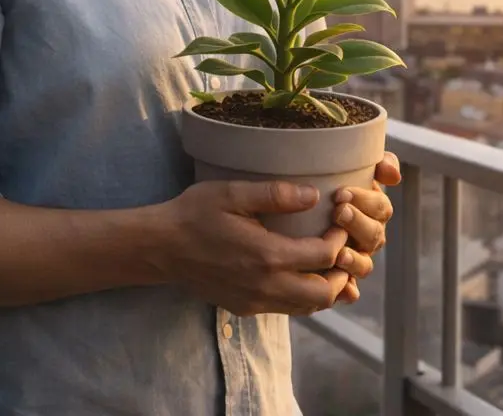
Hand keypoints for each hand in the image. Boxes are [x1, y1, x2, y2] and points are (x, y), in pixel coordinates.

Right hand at [153, 180, 349, 317]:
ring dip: (324, 287)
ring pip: (308, 306)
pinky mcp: (246, 308)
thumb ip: (274, 194)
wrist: (161, 248)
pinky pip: (287, 309)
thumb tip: (313, 194)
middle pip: (325, 292)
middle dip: (341, 272)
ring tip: (325, 264)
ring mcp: (256, 301)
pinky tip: (298, 275)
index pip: (324, 256)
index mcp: (267, 255)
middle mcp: (266, 286)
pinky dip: (302, 296)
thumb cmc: (194, 214)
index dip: (340, 239)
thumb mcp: (231, 193)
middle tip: (340, 249)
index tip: (339, 223)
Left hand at [330, 151, 400, 303]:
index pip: (380, 207)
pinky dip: (348, 291)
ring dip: (355, 260)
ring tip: (339, 253)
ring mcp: (353, 258)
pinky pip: (348, 291)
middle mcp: (364, 235)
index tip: (341, 193)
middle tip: (338, 212)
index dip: (365, 201)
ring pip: (364, 265)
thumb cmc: (315, 182)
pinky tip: (343, 291)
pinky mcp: (337, 279)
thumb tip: (392, 173)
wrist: (278, 207)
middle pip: (374, 235)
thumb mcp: (338, 166)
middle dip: (358, 224)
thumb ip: (374, 162)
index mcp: (369, 208)